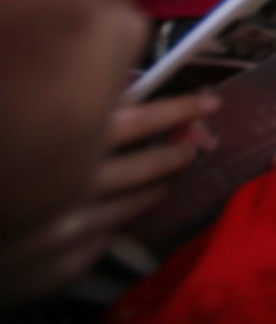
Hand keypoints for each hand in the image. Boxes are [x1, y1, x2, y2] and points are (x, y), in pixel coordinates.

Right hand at [0, 93, 219, 305]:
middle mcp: (71, 186)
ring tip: (182, 161)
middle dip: (178, 145)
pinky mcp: (66, 263)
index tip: (208, 99)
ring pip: (133, 199)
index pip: (134, 118)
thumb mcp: (14, 123)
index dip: (174, 106)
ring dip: (160, 180)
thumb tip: (106, 60)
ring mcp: (71, 229)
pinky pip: (109, 234)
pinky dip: (127, 216)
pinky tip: (142, 201)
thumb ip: (51, 101)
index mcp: (60, 144)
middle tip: (203, 132)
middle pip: (143, 162)